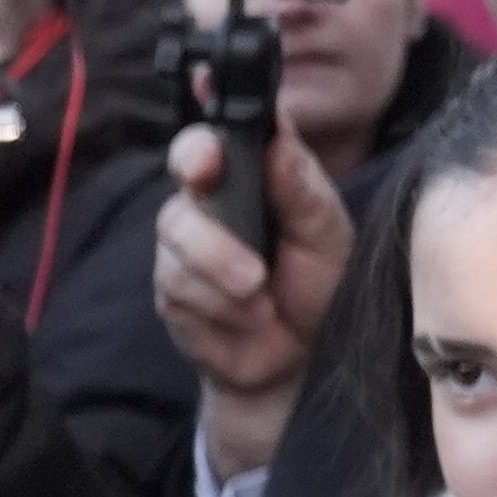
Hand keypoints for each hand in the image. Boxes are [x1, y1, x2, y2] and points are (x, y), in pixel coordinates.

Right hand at [153, 120, 357, 480]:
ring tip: (263, 298)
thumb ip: (301, 188)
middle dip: (210, 226)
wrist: (297, 357)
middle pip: (181, 194)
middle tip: (248, 267)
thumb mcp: (326, 233)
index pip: (208, 140)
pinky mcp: (170, 293)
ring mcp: (181, 249)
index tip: (211, 157)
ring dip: (225, 274)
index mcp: (245, 177)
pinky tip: (250, 317)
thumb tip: (279, 138)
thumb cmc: (316, 283)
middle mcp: (205, 205)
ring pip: (180, 245)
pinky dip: (222, 308)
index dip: (200, 143)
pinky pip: (181, 290)